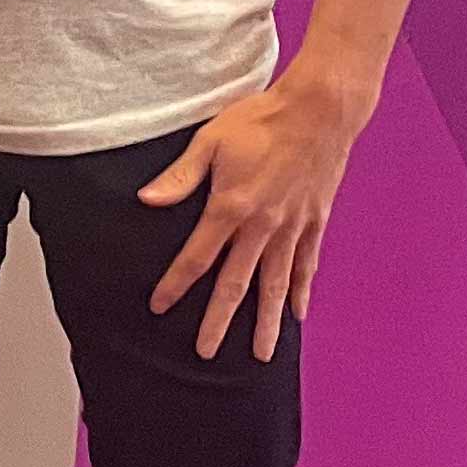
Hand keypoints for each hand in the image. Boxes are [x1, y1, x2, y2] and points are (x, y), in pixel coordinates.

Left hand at [139, 75, 371, 359]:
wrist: (318, 111)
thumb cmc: (259, 120)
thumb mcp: (209, 141)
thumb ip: (180, 177)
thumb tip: (147, 201)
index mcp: (231, 207)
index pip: (197, 257)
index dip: (176, 285)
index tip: (159, 307)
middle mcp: (263, 226)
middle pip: (236, 284)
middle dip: (218, 321)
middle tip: (206, 353)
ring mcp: (293, 228)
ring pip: (276, 285)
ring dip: (267, 322)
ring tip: (261, 355)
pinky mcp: (315, 223)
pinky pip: (306, 266)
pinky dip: (301, 292)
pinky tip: (298, 315)